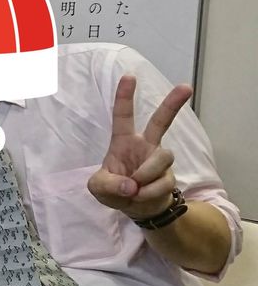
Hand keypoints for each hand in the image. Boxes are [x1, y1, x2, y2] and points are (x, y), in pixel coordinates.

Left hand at [87, 74, 191, 219]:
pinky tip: (140, 196)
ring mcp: (158, 159)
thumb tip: (131, 184)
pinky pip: (162, 181)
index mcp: (123, 141)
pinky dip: (148, 192)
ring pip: (163, 157)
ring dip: (146, 174)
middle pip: (161, 121)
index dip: (124, 97)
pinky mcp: (169, 175)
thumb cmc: (113, 190)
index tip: (129, 76)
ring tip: (134, 189)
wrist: (135, 209)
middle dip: (173, 104)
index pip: (123, 116)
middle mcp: (145, 145)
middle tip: (186, 87)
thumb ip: (108, 185)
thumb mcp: (98, 188)